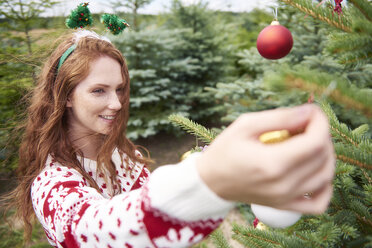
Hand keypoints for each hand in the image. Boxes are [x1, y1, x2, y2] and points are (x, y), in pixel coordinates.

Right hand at [196, 104, 334, 213]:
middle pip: (323, 156)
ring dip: (325, 155)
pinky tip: (315, 171)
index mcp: (272, 163)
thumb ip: (279, 117)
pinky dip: (325, 186)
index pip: (315, 141)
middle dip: (321, 134)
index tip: (312, 111)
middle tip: (305, 124)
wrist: (210, 181)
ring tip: (308, 142)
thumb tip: (309, 111)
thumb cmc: (224, 150)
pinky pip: (319, 203)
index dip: (320, 121)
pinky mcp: (285, 206)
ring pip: (325, 176)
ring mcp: (286, 198)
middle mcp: (283, 184)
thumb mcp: (245, 125)